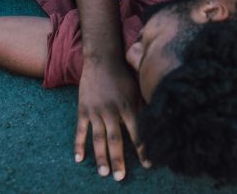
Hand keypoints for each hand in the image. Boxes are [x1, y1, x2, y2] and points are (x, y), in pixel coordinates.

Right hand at [74, 58, 147, 180]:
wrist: (102, 58)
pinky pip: (80, 130)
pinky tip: (78, 159)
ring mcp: (96, 111)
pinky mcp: (83, 109)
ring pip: (98, 138)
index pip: (137, 133)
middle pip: (115, 140)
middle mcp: (112, 111)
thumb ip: (143, 107)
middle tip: (119, 178)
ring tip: (103, 173)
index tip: (148, 165)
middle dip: (118, 160)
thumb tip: (157, 120)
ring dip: (100, 157)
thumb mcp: (137, 89)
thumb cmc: (124, 74)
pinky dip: (79, 145)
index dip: (143, 150)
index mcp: (128, 107)